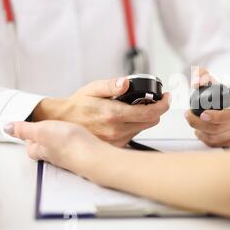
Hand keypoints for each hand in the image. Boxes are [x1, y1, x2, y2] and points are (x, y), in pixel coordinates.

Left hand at [5, 120, 106, 175]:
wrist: (93, 155)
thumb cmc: (69, 144)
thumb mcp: (41, 130)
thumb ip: (25, 129)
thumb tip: (7, 128)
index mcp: (42, 150)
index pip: (31, 146)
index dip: (30, 137)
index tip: (29, 130)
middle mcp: (56, 156)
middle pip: (46, 150)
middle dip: (46, 142)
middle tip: (47, 132)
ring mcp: (71, 157)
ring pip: (62, 150)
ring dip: (63, 143)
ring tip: (65, 133)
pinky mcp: (85, 155)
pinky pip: (77, 150)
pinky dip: (77, 145)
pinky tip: (82, 139)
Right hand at [31, 77, 169, 146]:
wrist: (62, 122)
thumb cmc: (77, 104)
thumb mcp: (93, 88)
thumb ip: (111, 85)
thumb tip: (125, 83)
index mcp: (113, 114)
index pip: (150, 113)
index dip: (163, 104)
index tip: (167, 97)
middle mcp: (116, 130)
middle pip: (151, 122)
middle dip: (155, 110)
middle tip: (151, 100)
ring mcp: (116, 141)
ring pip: (143, 128)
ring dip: (144, 118)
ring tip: (134, 109)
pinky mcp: (115, 146)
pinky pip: (133, 135)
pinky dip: (134, 126)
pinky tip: (125, 119)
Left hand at [185, 68, 229, 147]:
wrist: (223, 102)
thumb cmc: (217, 92)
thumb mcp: (210, 79)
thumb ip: (202, 75)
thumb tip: (197, 82)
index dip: (218, 116)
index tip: (203, 114)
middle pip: (221, 128)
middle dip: (201, 124)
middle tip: (189, 116)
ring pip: (216, 138)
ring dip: (200, 130)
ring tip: (193, 121)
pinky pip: (214, 144)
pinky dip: (203, 137)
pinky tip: (200, 130)